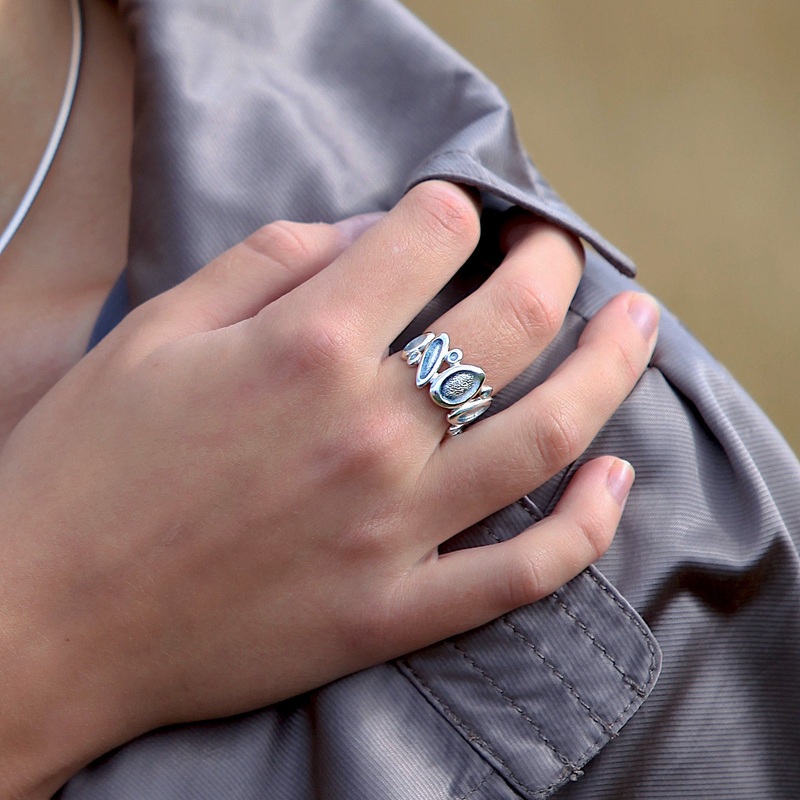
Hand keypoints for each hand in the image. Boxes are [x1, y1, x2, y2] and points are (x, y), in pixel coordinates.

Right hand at [0, 182, 657, 796]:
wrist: (45, 619)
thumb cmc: (87, 468)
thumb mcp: (159, 331)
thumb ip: (269, 261)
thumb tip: (367, 235)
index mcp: (304, 346)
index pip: (426, 237)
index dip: (447, 210)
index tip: (452, 216)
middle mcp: (366, 430)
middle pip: (512, 322)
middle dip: (551, 266)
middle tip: (558, 252)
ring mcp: (392, 530)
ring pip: (546, 435)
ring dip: (610, 369)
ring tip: (637, 328)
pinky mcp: (393, 611)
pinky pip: (522, 573)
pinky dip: (584, 526)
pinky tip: (613, 479)